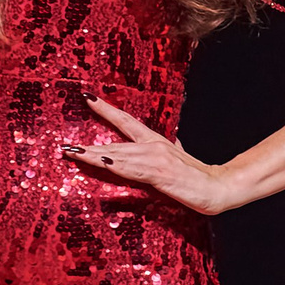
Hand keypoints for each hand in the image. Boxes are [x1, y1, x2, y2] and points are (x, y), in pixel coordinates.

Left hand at [62, 99, 225, 216]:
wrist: (218, 186)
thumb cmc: (197, 175)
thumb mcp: (179, 157)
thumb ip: (171, 148)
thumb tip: (171, 141)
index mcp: (155, 141)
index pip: (126, 121)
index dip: (106, 109)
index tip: (87, 97)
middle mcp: (152, 146)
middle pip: (114, 142)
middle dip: (89, 144)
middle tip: (66, 144)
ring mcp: (154, 159)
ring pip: (117, 155)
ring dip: (93, 155)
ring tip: (73, 152)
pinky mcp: (158, 173)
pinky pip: (130, 169)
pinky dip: (114, 165)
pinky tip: (100, 161)